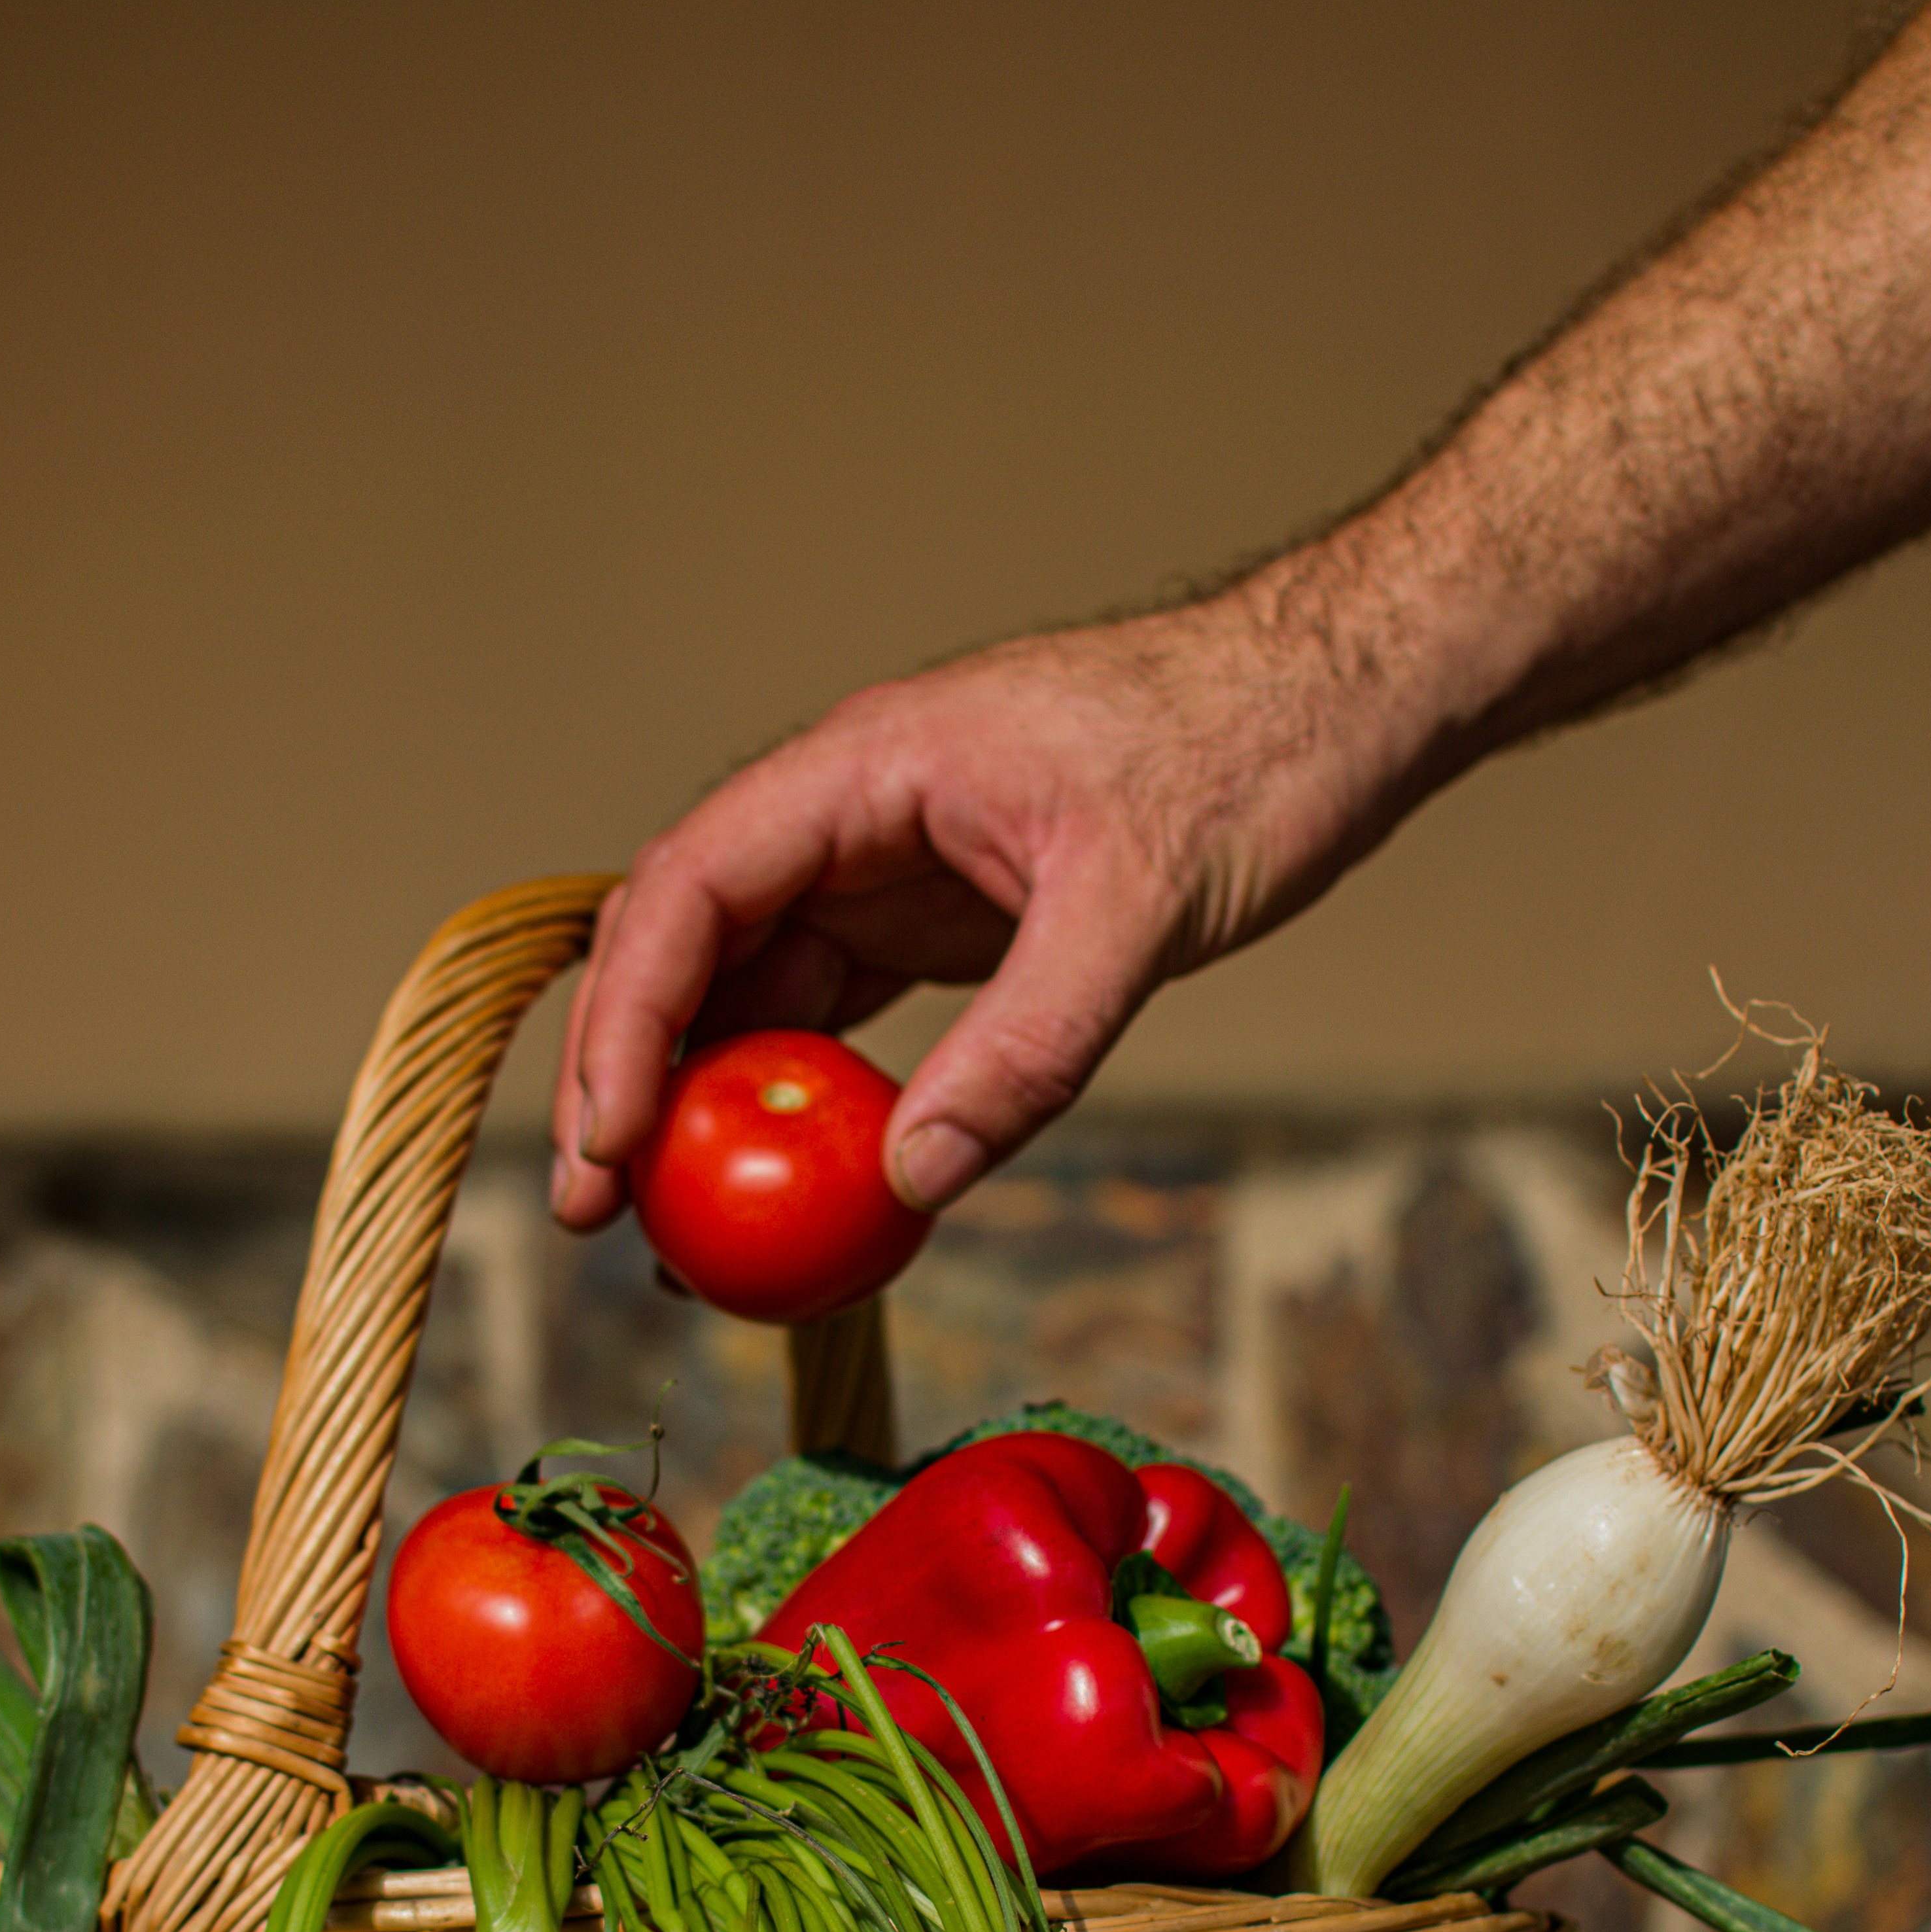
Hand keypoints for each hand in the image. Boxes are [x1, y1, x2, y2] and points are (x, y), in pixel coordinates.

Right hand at [548, 570, 1415, 1231]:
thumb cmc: (1244, 756)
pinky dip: (796, 1102)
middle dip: (626, 1075)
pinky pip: (831, 1017)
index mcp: (864, 769)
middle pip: (684, 944)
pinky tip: (787, 1191)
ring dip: (701, 1102)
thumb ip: (1026, 1045)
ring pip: (749, 989)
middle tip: (595, 1212)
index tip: (607, 1141)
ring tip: (673, 1229)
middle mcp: (850, 815)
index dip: (625, 1019)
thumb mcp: (1136, 907)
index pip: (689, 891)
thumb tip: (911, 1180)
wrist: (1335, 702)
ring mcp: (886, 869)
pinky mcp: (936, 923)